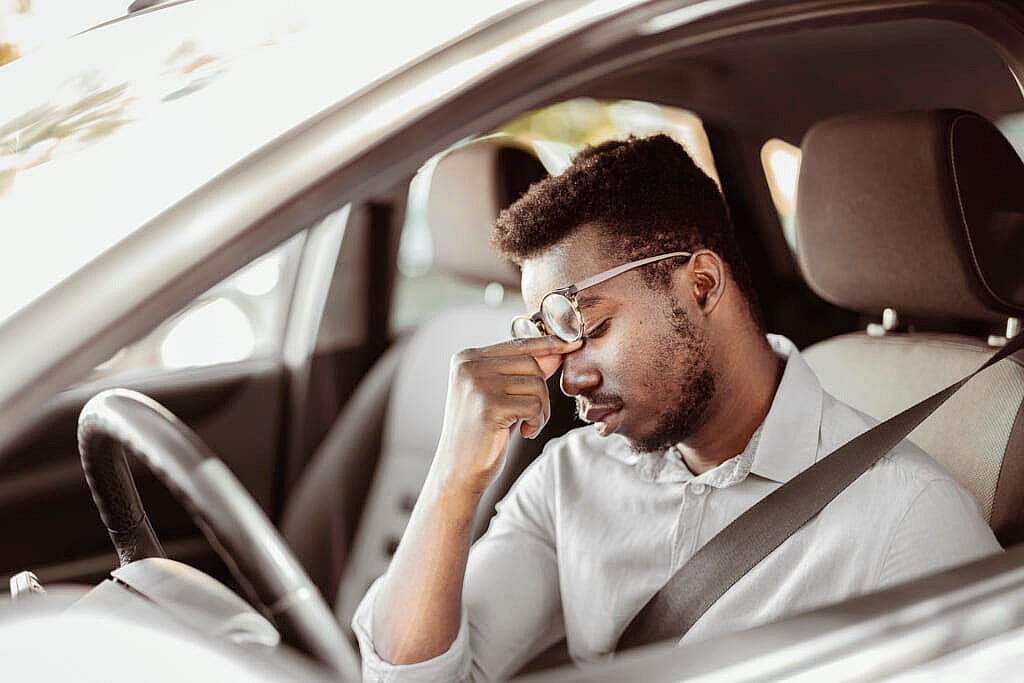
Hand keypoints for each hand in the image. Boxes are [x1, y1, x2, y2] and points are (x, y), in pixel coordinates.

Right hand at [433, 336, 581, 495]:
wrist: (458, 470)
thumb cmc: (480, 434)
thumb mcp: (499, 395)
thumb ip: (520, 373)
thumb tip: (555, 352)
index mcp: (467, 358)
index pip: (517, 343)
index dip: (548, 344)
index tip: (572, 343)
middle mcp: (468, 366)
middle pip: (531, 363)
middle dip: (542, 392)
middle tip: (533, 416)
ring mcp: (477, 384)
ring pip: (536, 384)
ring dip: (541, 409)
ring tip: (526, 425)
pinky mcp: (488, 405)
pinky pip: (533, 405)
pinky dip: (537, 421)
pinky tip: (524, 432)